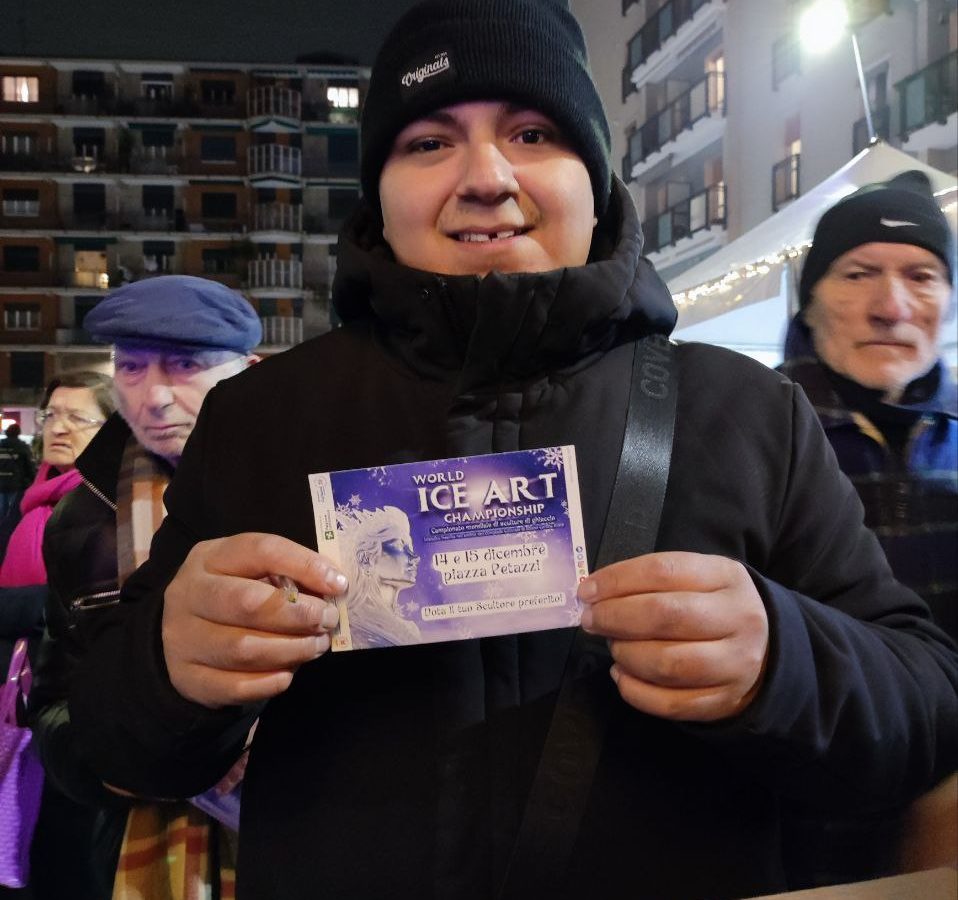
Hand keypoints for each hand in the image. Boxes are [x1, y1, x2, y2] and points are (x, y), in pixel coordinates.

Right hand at [162, 533, 346, 708]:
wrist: (185, 637)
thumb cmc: (233, 597)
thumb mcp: (253, 574)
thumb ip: (288, 575)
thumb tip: (334, 586)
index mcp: (210, 557)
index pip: (260, 550)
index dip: (304, 565)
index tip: (338, 584)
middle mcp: (188, 593)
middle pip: (247, 602)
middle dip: (299, 614)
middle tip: (328, 621)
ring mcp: (182, 638)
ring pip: (242, 648)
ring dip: (291, 649)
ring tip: (316, 646)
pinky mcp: (187, 678)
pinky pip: (234, 686)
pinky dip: (269, 682)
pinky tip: (288, 674)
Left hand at [578, 552, 767, 721]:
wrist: (768, 650)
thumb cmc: (714, 607)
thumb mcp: (697, 578)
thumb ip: (651, 581)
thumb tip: (593, 594)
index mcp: (725, 577)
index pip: (663, 571)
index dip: (617, 580)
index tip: (586, 591)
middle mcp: (737, 618)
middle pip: (664, 616)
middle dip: (615, 618)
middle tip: (591, 620)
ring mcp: (734, 664)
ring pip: (666, 663)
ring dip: (626, 655)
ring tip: (614, 647)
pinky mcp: (723, 702)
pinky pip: (670, 704)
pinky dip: (635, 691)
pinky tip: (622, 675)